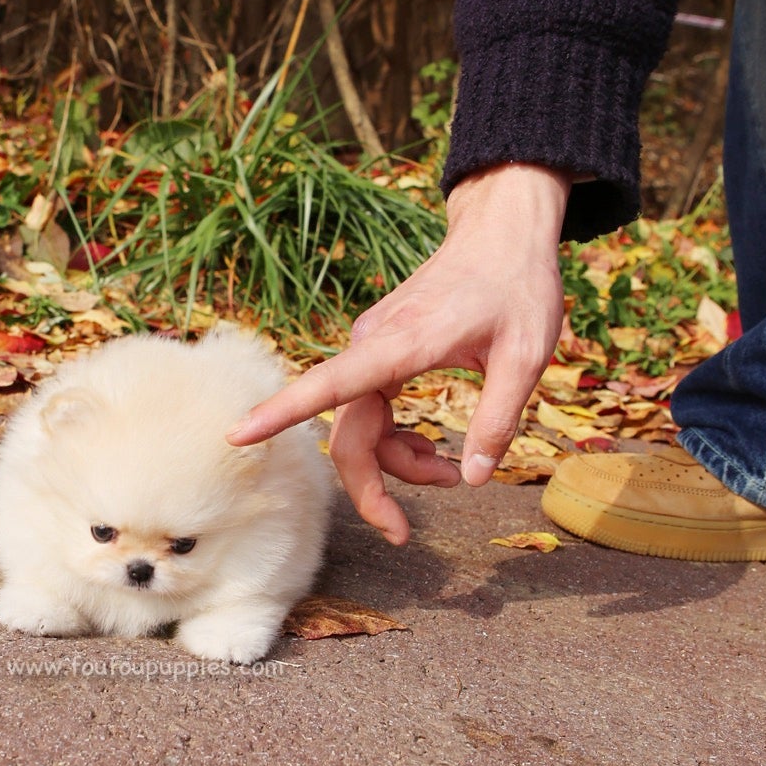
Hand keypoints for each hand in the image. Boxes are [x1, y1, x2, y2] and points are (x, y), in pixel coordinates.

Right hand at [227, 163, 570, 543]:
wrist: (501, 232)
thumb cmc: (518, 286)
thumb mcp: (527, 355)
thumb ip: (499, 419)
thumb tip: (472, 480)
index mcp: (402, 344)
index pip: (329, 385)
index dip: (281, 412)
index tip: (238, 435)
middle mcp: (373, 345)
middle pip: (347, 432)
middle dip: (371, 487)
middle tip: (402, 534)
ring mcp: (374, 348)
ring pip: (360, 426)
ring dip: (395, 464)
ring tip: (450, 475)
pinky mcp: (382, 351)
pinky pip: (370, 410)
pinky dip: (396, 441)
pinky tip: (433, 451)